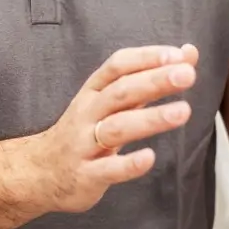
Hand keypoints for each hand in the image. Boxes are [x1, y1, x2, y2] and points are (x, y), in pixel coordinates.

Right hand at [32, 45, 199, 214]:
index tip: (178, 55)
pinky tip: (149, 157)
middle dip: (154, 82)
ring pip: (117, 128)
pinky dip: (129, 164)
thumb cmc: (85, 132)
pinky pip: (108, 169)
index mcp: (94, 93)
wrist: (39, 173)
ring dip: (150, 119)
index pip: (118, 66)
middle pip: (121, 92)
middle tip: (187, 75)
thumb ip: (150, 79)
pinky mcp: (86, 176)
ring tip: (183, 111)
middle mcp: (87, 114)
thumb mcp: (112, 102)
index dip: (147, 58)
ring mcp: (84, 145)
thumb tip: (189, 53)